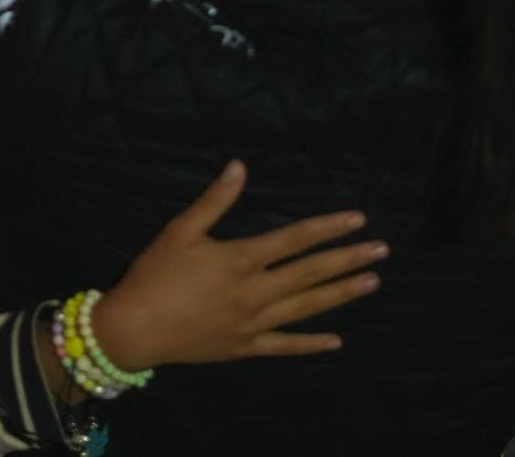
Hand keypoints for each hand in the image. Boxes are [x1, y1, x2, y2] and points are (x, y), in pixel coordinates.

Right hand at [92, 160, 381, 370]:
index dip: (327, 228)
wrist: (132, 330)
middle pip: (309, 274)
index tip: (358, 220)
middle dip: (348, 260)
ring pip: (305, 308)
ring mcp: (252, 324)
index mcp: (240, 260)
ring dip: (340, 295)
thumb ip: (214, 200)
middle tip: (382, 251)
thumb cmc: (154, 275)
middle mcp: (254, 293)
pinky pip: (284, 347)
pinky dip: (310, 344)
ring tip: (371, 283)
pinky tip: (336, 341)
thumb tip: (240, 166)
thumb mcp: (180, 231)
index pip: (294, 240)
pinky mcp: (244, 348)